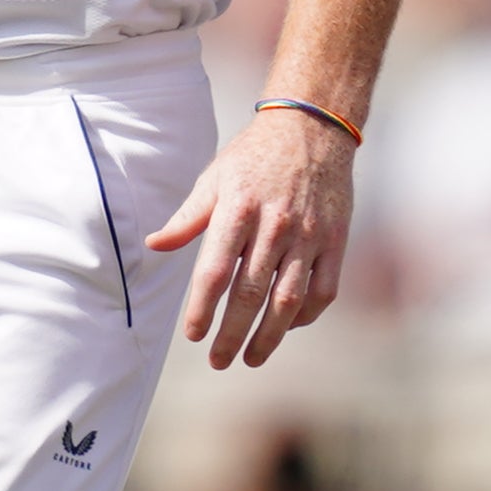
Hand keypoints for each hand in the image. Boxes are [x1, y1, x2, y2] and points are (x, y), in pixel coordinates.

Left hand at [146, 103, 360, 368]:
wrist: (312, 130)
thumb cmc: (252, 158)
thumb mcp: (213, 180)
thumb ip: (186, 218)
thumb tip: (154, 245)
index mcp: (237, 211)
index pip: (215, 272)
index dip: (202, 309)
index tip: (193, 335)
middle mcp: (274, 226)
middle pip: (250, 294)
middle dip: (232, 334)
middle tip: (218, 361)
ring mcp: (309, 235)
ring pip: (288, 300)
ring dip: (269, 337)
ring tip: (251, 358)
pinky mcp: (336, 240)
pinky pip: (324, 290)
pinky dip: (306, 315)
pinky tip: (288, 327)